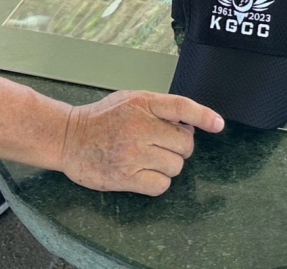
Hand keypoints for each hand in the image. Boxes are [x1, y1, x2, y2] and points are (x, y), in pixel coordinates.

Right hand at [60, 90, 223, 194]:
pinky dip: (157, 182)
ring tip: (148, 158)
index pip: (182, 107)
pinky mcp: (126, 176)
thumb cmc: (100, 119)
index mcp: (142, 103)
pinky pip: (161, 185)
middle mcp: (140, 126)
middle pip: (184, 144)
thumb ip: (158, 108)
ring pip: (175, 166)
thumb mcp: (130, 100)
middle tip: (162, 145)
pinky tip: (143, 173)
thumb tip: (189, 124)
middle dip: (179, 147)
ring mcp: (133, 152)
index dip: (204, 116)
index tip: (218, 124)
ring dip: (168, 166)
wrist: (68, 138)